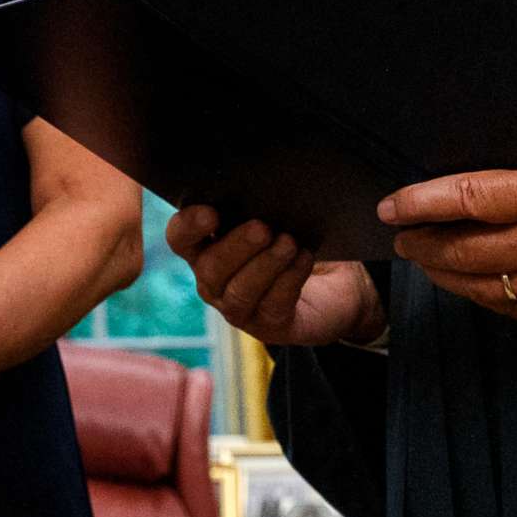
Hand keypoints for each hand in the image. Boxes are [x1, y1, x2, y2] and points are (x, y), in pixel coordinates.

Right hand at [166, 206, 383, 346]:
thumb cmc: (294, 239)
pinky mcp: (269, 326)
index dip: (189, 226)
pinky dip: (289, 279)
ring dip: (266, 264)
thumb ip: (257, 206)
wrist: (335, 280)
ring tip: (288, 243)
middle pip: (210, 267)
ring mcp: (238, 308)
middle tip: (262, 227)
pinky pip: (273, 304)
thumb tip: (261, 189)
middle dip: (237, 246)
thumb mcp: (273, 217)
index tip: (212, 213)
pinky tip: (304, 258)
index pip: (180, 238)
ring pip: (239, 291)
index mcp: (205, 248)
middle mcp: (213, 281)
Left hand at [380, 154, 516, 329]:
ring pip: (474, 285)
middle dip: (421, 244)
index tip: (392, 205)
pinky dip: (476, 293)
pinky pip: (504, 306)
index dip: (419, 202)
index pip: (465, 198)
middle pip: (459, 250)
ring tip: (425, 258)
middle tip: (402, 235)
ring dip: (441, 273)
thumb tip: (481, 192)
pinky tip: (465, 281)